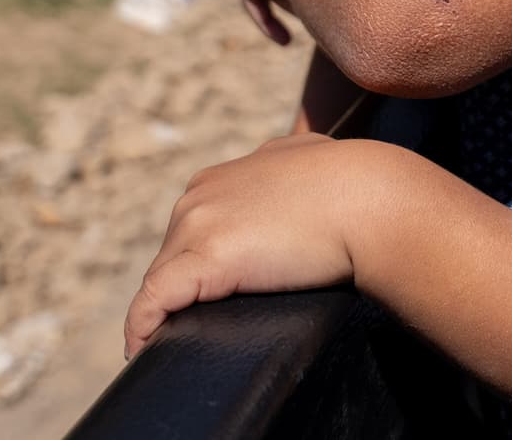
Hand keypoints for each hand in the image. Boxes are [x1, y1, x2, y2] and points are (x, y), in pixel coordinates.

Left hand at [123, 134, 359, 357]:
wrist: (370, 198)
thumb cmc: (355, 184)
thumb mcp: (310, 161)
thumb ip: (290, 170)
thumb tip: (301, 179)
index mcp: (223, 176)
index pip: (194, 227)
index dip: (199, 261)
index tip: (210, 292)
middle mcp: (201, 194)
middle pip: (173, 253)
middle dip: (183, 287)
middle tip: (197, 323)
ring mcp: (199, 224)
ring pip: (162, 278)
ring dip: (165, 311)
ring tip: (170, 343)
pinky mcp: (205, 258)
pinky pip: (154, 301)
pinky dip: (142, 327)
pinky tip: (143, 350)